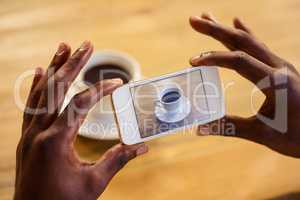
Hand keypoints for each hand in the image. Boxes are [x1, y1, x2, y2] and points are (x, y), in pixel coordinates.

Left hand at [15, 41, 147, 199]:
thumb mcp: (94, 183)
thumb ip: (117, 160)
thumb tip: (142, 147)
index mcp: (55, 142)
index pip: (80, 105)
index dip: (100, 90)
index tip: (118, 83)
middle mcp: (38, 132)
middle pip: (57, 89)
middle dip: (73, 64)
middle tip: (86, 44)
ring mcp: (29, 134)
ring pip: (41, 92)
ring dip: (54, 67)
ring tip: (64, 47)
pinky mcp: (27, 138)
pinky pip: (31, 105)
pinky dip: (37, 86)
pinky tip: (41, 72)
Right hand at [189, 13, 299, 157]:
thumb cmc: (297, 137)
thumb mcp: (263, 135)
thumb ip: (230, 127)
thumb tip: (200, 129)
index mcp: (276, 82)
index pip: (239, 61)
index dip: (214, 58)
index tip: (193, 61)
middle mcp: (280, 67)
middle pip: (242, 41)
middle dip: (216, 30)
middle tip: (194, 20)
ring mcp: (281, 65)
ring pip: (250, 40)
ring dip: (226, 29)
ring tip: (207, 17)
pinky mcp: (280, 67)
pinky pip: (259, 46)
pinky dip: (245, 33)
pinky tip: (237, 21)